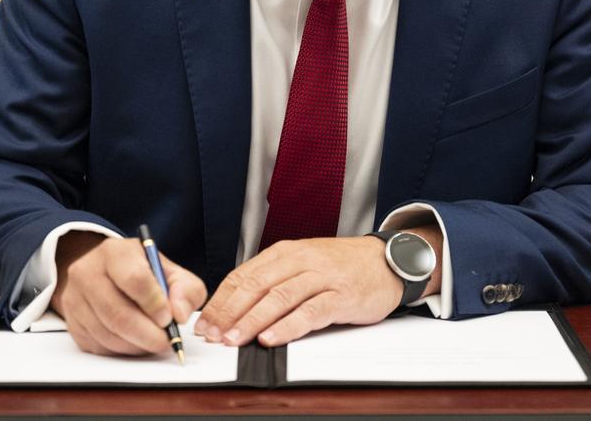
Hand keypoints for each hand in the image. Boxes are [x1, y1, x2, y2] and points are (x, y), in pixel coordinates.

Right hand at [50, 232, 206, 356]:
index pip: (134, 279)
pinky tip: (134, 341)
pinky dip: (121, 350)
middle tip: (165, 342)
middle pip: (117, 313)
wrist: (107, 276)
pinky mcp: (72, 323)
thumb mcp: (171, 273)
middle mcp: (88, 271)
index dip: (154, 304)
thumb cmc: (144, 274)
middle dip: (147, 334)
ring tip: (153, 341)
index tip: (169, 318)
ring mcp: (75, 298)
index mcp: (116, 252)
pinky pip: (98, 345)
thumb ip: (186, 290)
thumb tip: (179, 314)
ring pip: (107, 333)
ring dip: (136, 345)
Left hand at [196, 231, 437, 347]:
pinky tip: (271, 338)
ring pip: (279, 297)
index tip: (204, 322)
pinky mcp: (341, 295)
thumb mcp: (302, 263)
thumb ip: (273, 279)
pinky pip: (310, 311)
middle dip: (229, 312)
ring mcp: (322, 277)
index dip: (221, 300)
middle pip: (256, 285)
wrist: (385, 260)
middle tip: (212, 334)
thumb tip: (234, 307)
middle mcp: (300, 260)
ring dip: (252, 320)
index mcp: (285, 252)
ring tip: (234, 339)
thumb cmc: (341, 266)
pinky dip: (288, 326)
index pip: (244, 275)